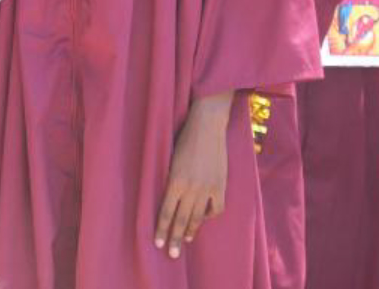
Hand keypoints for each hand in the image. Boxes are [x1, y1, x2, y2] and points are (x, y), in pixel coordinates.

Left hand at [155, 93, 230, 258]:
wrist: (207, 124)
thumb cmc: (183, 137)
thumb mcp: (170, 159)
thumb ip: (169, 180)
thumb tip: (166, 199)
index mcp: (175, 180)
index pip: (166, 212)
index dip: (162, 229)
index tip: (158, 243)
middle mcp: (191, 187)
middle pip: (181, 219)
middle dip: (175, 238)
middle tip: (171, 254)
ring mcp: (208, 187)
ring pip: (198, 217)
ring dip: (191, 231)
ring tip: (186, 241)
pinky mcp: (220, 185)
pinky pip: (216, 208)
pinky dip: (209, 215)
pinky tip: (203, 217)